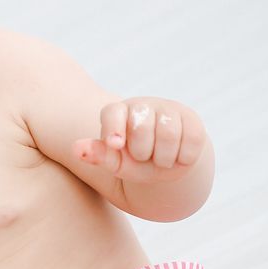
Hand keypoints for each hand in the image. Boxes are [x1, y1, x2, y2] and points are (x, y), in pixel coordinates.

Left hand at [75, 99, 206, 180]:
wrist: (166, 163)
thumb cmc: (134, 161)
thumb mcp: (115, 163)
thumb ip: (98, 155)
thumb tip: (77, 149)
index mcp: (117, 112)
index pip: (113, 113)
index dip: (114, 128)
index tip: (116, 145)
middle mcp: (142, 105)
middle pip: (142, 128)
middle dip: (143, 153)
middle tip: (143, 156)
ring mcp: (168, 108)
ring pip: (169, 134)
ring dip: (164, 158)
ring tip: (160, 159)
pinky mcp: (191, 118)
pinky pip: (191, 140)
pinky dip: (184, 157)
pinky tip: (178, 156)